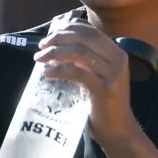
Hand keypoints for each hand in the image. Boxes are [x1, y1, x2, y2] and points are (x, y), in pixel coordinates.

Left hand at [35, 23, 135, 141]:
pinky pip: (77, 73)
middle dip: (58, 38)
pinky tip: (45, 73)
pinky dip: (59, 70)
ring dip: (55, 52)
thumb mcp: (96, 75)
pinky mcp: (104, 89)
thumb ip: (85, 59)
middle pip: (84, 38)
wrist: (117, 129)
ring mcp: (112, 73)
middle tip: (41, 46)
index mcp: (116, 52)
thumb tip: (57, 43)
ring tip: (39, 58)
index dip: (67, 28)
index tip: (49, 36)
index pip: (90, 31)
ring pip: (79, 52)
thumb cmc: (102, 102)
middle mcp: (117, 59)